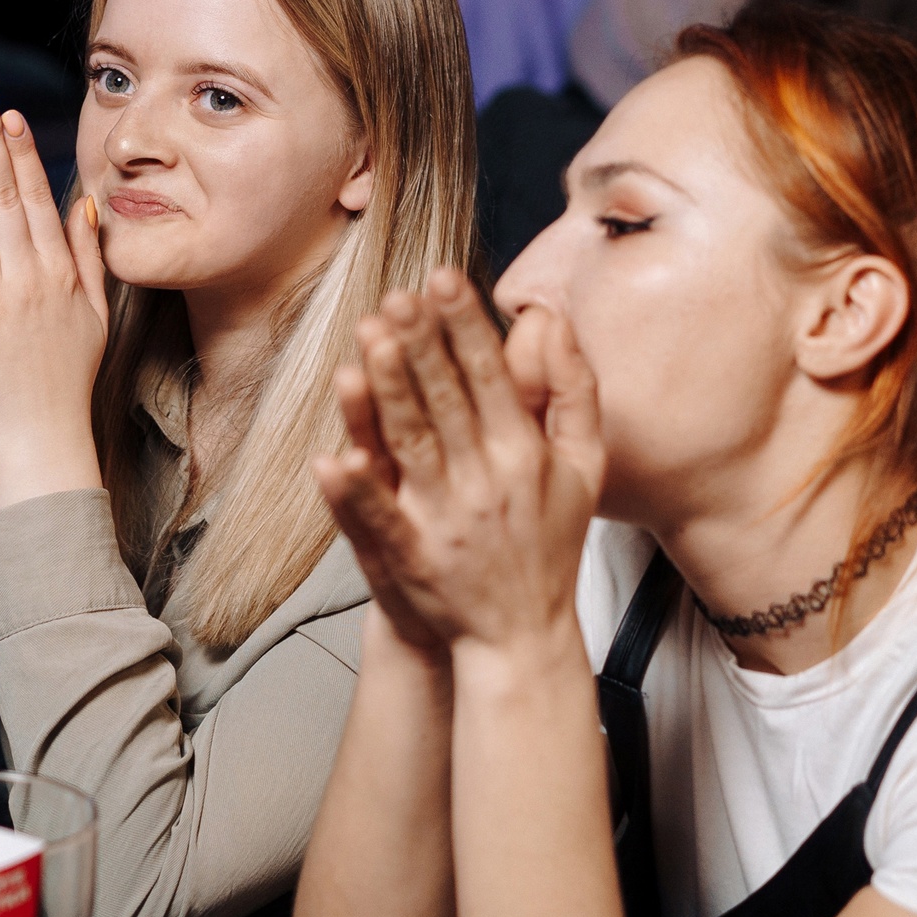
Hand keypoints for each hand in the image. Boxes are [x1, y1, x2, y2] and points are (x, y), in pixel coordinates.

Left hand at [0, 95, 107, 500]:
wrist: (38, 435)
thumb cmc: (65, 378)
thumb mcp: (95, 315)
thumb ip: (89, 257)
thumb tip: (82, 207)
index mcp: (60, 274)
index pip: (36, 201)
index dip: (21, 156)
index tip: (11, 119)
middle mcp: (28, 278)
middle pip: (5, 200)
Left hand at [312, 271, 604, 661]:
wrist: (522, 636)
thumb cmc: (550, 539)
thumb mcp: (583, 466)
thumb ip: (572, 390)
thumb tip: (552, 321)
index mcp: (524, 454)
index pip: (490, 376)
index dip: (464, 326)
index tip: (442, 280)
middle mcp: (484, 482)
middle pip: (445, 401)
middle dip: (421, 345)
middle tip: (397, 296)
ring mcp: (443, 519)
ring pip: (410, 445)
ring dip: (387, 394)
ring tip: (367, 343)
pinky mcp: (410, 556)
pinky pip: (379, 518)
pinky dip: (358, 490)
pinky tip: (333, 456)